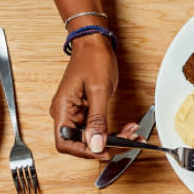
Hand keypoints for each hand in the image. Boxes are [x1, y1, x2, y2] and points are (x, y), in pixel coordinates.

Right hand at [51, 32, 117, 159]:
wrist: (94, 41)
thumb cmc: (93, 58)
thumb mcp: (98, 91)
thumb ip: (97, 121)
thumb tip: (96, 144)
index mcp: (62, 109)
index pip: (65, 143)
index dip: (84, 152)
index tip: (104, 151)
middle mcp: (65, 113)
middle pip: (80, 143)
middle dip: (105, 144)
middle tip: (127, 140)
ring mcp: (74, 112)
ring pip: (91, 137)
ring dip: (112, 138)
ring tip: (130, 133)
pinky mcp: (84, 110)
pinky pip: (96, 127)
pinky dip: (111, 130)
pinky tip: (126, 129)